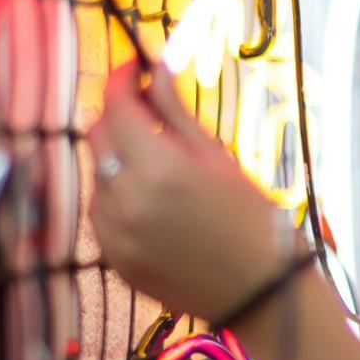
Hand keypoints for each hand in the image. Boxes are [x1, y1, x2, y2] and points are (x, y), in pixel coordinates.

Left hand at [86, 60, 290, 321]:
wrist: (261, 293)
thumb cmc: (253, 220)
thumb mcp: (218, 156)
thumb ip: (176, 111)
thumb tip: (157, 67)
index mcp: (158, 169)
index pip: (117, 106)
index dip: (122, 79)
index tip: (135, 66)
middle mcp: (126, 200)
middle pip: (98, 136)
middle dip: (119, 116)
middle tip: (150, 111)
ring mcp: (114, 234)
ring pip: (97, 174)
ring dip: (119, 158)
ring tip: (161, 166)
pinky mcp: (114, 258)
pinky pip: (102, 210)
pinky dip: (118, 195)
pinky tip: (154, 201)